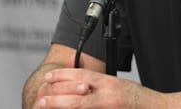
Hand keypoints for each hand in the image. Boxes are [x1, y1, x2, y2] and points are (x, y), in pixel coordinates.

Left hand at [33, 68, 160, 108]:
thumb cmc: (140, 101)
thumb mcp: (119, 86)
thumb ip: (101, 85)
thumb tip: (81, 84)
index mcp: (110, 82)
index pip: (82, 75)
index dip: (63, 75)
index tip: (48, 77)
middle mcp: (109, 94)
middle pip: (77, 93)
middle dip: (56, 96)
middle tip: (40, 98)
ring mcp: (110, 106)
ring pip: (80, 106)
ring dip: (61, 107)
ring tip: (44, 106)